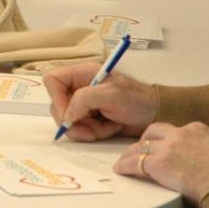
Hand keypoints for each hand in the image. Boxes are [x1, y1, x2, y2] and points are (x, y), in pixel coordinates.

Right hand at [43, 61, 157, 140]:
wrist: (156, 114)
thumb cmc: (138, 99)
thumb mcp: (112, 95)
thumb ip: (84, 100)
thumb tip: (66, 116)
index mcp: (82, 73)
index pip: (52, 80)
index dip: (56, 98)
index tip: (70, 114)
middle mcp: (79, 87)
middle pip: (57, 105)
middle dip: (74, 122)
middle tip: (92, 129)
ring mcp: (84, 104)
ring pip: (68, 121)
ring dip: (86, 129)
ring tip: (106, 127)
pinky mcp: (90, 118)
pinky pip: (80, 130)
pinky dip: (93, 133)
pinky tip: (109, 128)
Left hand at [114, 122, 208, 205]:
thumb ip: (207, 154)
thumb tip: (204, 165)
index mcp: (198, 129)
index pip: (174, 130)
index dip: (165, 139)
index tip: (161, 146)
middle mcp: (181, 133)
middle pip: (154, 131)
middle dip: (145, 140)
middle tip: (139, 149)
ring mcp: (168, 147)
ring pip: (141, 146)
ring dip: (131, 154)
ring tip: (124, 161)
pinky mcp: (158, 163)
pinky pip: (135, 162)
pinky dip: (125, 166)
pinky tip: (121, 170)